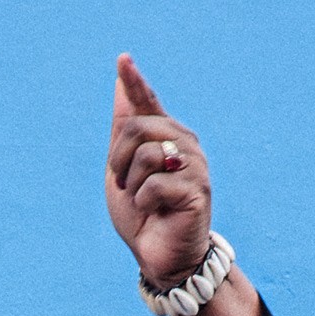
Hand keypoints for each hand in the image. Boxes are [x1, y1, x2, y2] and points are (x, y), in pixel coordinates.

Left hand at [105, 54, 214, 290]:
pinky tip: (157, 211)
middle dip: (117, 158)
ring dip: (131, 184)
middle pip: (136, 127)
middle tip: (121, 184)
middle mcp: (184, 144)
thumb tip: (119, 84)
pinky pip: (154, 185)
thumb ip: (123, 130)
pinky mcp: (197, 191)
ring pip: (146, 154)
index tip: (122, 59)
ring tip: (141, 200)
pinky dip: (144, 202)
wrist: (159, 256)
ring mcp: (194, 166)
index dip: (134, 81)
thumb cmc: (143, 214)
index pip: (147, 102)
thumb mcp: (123, 169)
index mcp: (166, 136)